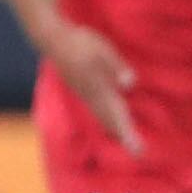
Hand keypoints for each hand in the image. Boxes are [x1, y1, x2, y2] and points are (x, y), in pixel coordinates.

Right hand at [42, 19, 141, 155]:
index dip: (128, 133)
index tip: (138, 150)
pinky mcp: (82, 89)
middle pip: (111, 121)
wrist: (51, 39)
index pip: (117, 116)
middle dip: (125, 137)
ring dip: (117, 130)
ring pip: (103, 117)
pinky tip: (111, 122)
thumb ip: (116, 66)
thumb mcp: (102, 50)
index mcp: (99, 89)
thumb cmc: (80, 41)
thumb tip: (130, 83)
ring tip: (130, 143)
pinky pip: (97, 110)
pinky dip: (108, 120)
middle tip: (139, 153)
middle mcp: (92, 96)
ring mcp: (85, 94)